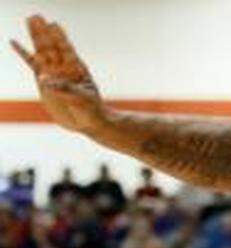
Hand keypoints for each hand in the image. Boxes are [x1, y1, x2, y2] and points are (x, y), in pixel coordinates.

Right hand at [11, 15, 106, 132]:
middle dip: (44, 32)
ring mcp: (53, 73)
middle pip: (51, 46)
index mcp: (77, 69)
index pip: (67, 50)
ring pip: (41, 51)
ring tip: (30, 20)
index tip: (55, 25)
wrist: (88, 122)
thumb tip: (44, 79)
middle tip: (36, 16)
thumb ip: (64, 88)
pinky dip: (23, 53)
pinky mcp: (43, 81)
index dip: (61, 38)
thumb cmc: (91, 110)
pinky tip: (14, 42)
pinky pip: (31, 64)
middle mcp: (63, 68)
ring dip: (35, 37)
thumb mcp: (82, 99)